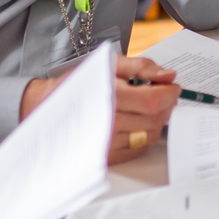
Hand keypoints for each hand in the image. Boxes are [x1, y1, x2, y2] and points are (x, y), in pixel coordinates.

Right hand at [19, 56, 181, 165]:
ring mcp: (107, 142)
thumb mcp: (109, 64)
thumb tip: (169, 75)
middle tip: (161, 95)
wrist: (46, 105)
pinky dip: (143, 135)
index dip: (170, 94)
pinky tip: (134, 122)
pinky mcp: (106, 155)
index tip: (172, 87)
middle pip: (156, 119)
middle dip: (166, 106)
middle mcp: (109, 122)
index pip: (154, 101)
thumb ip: (141, 66)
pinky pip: (138, 148)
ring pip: (150, 135)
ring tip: (145, 108)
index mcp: (110, 96)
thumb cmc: (79, 82)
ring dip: (155, 121)